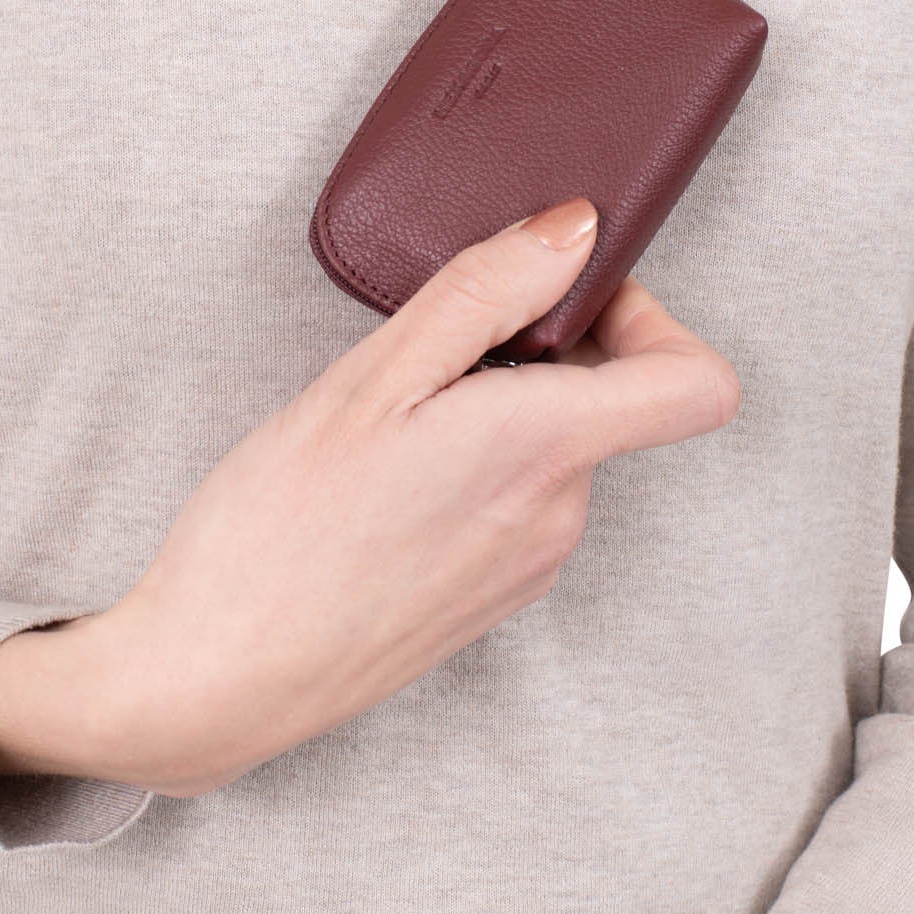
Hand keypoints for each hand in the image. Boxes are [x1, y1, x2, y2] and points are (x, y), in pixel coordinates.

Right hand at [0, 200, 738, 793]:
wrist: (214, 681)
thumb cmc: (276, 533)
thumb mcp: (371, 378)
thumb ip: (486, 294)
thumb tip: (576, 232)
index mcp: (547, 451)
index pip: (699, 383)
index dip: (652, 319)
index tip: (564, 295)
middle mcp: (559, 516)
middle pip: (610, 402)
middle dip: (535, 353)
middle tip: (428, 351)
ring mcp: (527, 566)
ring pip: (552, 449)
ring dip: (492, 411)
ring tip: (385, 424)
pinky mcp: (487, 599)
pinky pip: (513, 502)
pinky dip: (466, 467)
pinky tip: (378, 482)